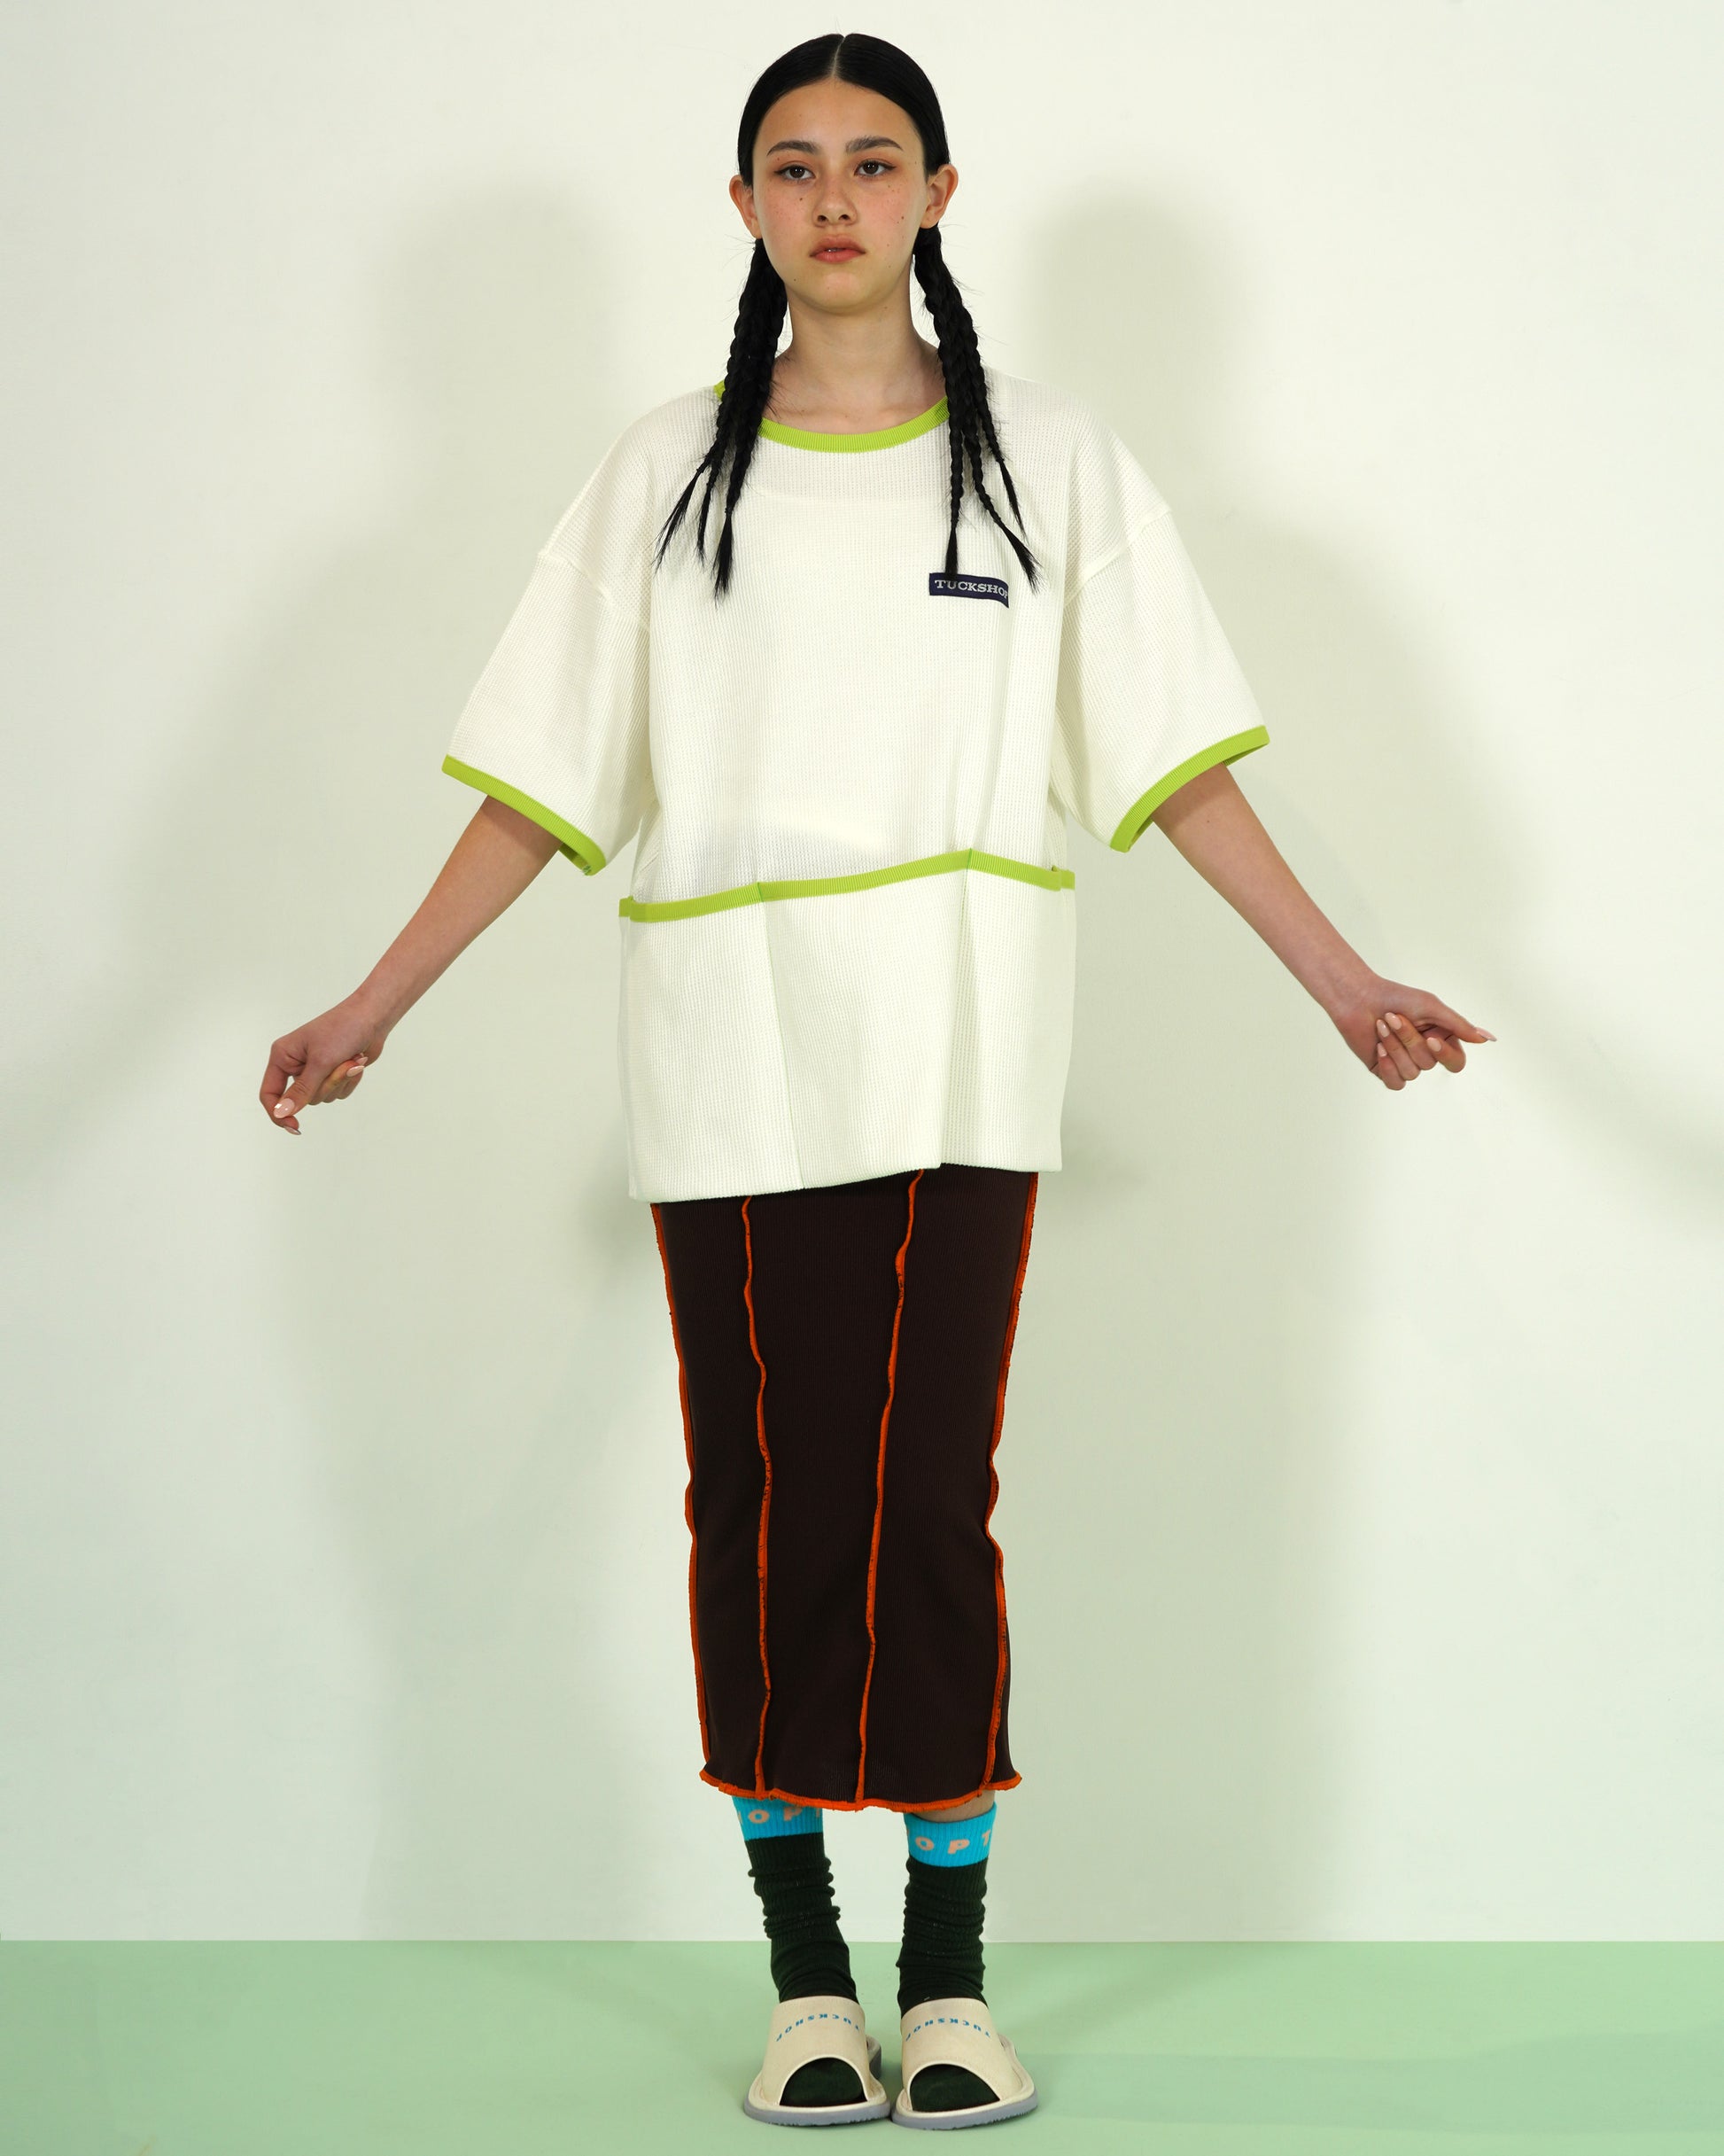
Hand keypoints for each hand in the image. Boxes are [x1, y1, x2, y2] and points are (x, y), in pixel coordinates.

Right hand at [261, 995, 388, 1134]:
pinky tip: (356, 1062)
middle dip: (326, 1085)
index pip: (270, 1094)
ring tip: (351, 1058)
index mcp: (283, 1056)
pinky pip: (339, 1093)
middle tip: (341, 1064)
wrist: (372, 1017)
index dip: (278, 1113)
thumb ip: (301, 1090)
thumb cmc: (343, 1029)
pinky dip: (350, 1081)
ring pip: (323, 1097)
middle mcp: (295, 1065)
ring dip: (340, 1081)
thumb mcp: (321, 1061)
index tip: (295, 1126)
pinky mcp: (333, 1074)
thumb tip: (281, 1114)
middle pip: (303, 1099)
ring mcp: (315, 1070)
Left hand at [1331, 975, 1495, 1090]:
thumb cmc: (1395, 997)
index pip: (1456, 1062)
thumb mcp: (1432, 1007)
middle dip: (1409, 1040)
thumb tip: (1487, 1039)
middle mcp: (1426, 1054)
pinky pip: (1396, 1083)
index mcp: (1441, 1039)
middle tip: (1393, 1017)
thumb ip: (1459, 1025)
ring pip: (1412, 1072)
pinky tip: (1378, 1048)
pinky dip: (1387, 1066)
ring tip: (1381, 1025)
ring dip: (1394, 1047)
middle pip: (1429, 1064)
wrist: (1359, 998)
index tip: (1431, 1037)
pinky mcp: (1385, 1071)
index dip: (1445, 1055)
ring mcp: (1405, 1063)